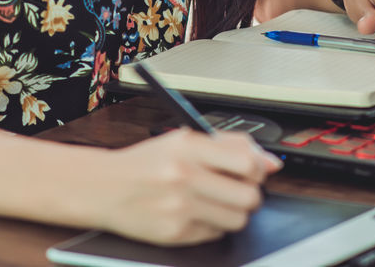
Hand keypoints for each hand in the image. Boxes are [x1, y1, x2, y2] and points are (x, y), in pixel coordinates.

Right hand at [95, 128, 281, 244]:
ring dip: (233, 212)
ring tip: (214, 202)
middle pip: (249, 196)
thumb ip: (229, 146)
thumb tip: (271, 162)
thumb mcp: (182, 140)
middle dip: (249, 194)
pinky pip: (216, 234)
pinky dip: (212, 225)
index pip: (247, 162)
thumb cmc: (146, 163)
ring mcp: (180, 207)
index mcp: (188, 146)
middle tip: (236, 189)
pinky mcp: (175, 233)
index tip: (252, 171)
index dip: (257, 169)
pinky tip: (195, 213)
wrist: (103, 187)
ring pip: (238, 219)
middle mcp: (184, 175)